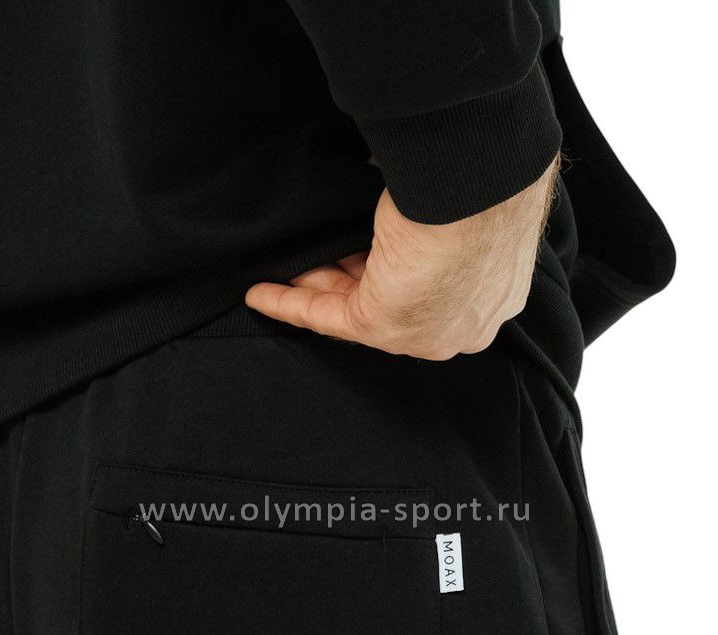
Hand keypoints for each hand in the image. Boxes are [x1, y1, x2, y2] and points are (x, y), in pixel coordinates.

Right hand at [245, 155, 558, 359]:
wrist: (479, 193)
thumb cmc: (481, 180)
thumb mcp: (466, 198)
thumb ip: (442, 212)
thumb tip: (411, 186)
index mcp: (494, 290)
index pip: (433, 286)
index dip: (390, 265)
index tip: (359, 247)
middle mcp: (462, 322)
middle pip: (392, 301)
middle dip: (345, 278)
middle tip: (312, 256)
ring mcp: (423, 332)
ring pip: (358, 308)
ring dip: (313, 289)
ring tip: (280, 271)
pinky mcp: (385, 327)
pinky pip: (328, 319)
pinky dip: (290, 305)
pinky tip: (261, 293)